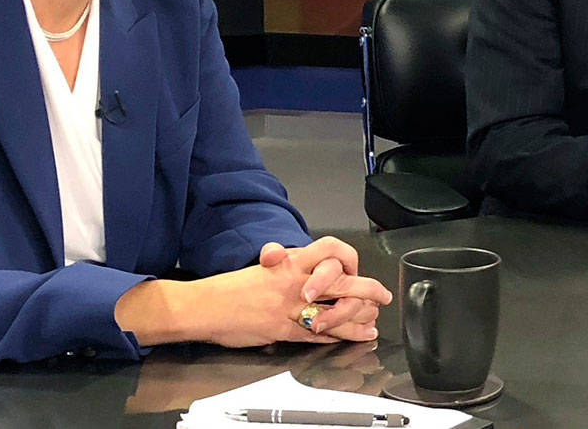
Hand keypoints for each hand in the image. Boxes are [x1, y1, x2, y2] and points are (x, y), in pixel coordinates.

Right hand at [114, 242, 390, 348]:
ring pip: (337, 310)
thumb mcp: (262, 267)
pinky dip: (341, 336)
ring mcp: (291, 307)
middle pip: (342, 281)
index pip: (330, 250)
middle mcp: (294, 282)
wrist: (205, 306)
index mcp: (290, 261)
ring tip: (372, 322)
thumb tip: (299, 263)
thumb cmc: (231, 288)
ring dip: (359, 317)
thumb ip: (285, 265)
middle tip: (383, 295)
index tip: (357, 266)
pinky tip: (354, 337)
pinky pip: (320, 334)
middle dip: (368, 289)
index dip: (349, 257)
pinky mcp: (284, 330)